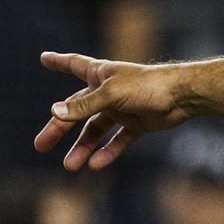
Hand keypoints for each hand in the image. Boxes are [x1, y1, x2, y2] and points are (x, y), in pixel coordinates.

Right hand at [35, 52, 194, 169]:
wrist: (183, 96)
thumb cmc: (148, 86)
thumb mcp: (111, 95)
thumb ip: (84, 106)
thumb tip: (55, 113)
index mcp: (100, 75)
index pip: (74, 65)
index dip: (59, 62)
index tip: (45, 58)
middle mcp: (108, 92)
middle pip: (77, 111)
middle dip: (58, 128)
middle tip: (40, 145)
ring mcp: (123, 109)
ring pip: (96, 130)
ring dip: (83, 147)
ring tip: (70, 166)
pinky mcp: (138, 124)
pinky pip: (119, 141)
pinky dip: (108, 152)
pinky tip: (96, 165)